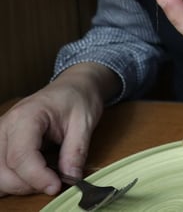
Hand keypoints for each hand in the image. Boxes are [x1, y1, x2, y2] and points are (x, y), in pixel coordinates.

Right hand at [0, 63, 113, 195]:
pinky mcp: (2, 143)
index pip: (21, 155)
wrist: (73, 86)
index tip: (56, 186)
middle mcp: (6, 126)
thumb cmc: (77, 98)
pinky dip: (12, 179)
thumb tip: (71, 177)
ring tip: (45, 178)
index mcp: (26, 116)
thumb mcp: (85, 122)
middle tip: (54, 183)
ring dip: (18, 184)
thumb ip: (76, 151)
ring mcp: (1, 135)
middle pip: (3, 169)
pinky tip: (32, 177)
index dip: (37, 177)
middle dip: (28, 184)